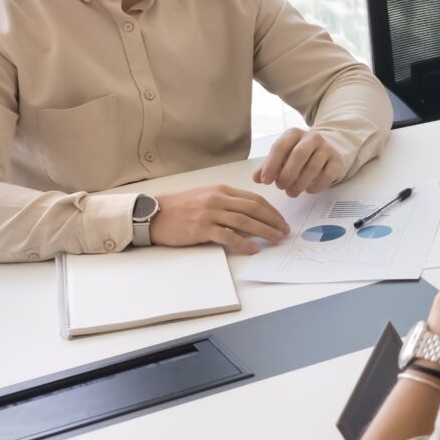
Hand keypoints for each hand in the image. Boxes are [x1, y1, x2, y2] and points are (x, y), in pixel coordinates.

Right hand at [148, 185, 293, 254]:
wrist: (154, 214)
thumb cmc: (180, 207)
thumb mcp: (206, 198)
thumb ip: (227, 203)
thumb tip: (249, 217)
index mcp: (222, 190)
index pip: (254, 199)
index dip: (271, 211)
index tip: (281, 221)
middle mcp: (218, 199)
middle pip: (254, 209)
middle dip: (273, 220)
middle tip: (284, 231)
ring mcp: (210, 213)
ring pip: (245, 221)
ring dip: (264, 231)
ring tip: (276, 239)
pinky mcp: (202, 228)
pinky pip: (228, 236)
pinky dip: (243, 243)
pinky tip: (253, 249)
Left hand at [255, 127, 344, 195]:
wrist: (326, 151)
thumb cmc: (298, 156)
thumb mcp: (282, 157)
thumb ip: (268, 167)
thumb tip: (256, 178)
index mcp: (293, 134)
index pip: (280, 147)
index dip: (271, 165)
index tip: (266, 181)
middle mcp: (312, 137)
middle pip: (299, 154)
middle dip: (287, 174)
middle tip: (280, 187)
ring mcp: (326, 148)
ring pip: (313, 166)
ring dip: (300, 183)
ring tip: (291, 192)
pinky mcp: (337, 161)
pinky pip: (327, 175)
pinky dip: (316, 186)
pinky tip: (308, 190)